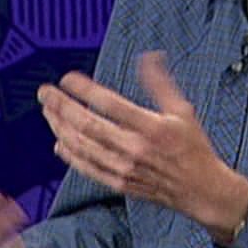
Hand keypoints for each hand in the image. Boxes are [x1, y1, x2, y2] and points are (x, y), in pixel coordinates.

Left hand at [38, 51, 247, 243]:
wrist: (202, 190)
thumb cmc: (193, 149)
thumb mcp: (182, 110)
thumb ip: (161, 84)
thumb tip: (149, 57)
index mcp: (151, 127)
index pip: (109, 104)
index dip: (84, 89)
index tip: (68, 78)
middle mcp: (134, 148)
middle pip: (87, 125)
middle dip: (61, 106)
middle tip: (45, 93)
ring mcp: (124, 168)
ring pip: (82, 146)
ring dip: (60, 127)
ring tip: (48, 111)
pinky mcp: (119, 183)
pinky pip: (87, 168)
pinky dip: (70, 155)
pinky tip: (59, 141)